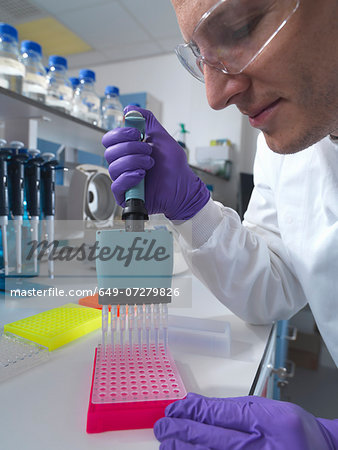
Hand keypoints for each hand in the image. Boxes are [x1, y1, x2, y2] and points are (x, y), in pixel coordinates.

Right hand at [102, 106, 209, 220]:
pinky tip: (141, 175)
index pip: (109, 139)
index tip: (137, 134)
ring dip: (134, 162)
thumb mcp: (161, 137)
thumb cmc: (174, 166)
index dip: (120, 134)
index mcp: (128, 150)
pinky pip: (117, 185)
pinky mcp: (125, 195)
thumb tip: (129, 109)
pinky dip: (129, 177)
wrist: (183, 186)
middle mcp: (123, 164)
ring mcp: (123, 180)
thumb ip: (146, 121)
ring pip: (113, 167)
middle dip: (131, 148)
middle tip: (148, 151)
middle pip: (109, 152)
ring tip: (150, 164)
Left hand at [154, 393, 337, 448]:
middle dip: (181, 432)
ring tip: (166, 444)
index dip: (191, 412)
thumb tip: (194, 404)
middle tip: (163, 427)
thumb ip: (230, 408)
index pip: (219, 416)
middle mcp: (263, 448)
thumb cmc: (292, 429)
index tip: (174, 409)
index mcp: (268, 422)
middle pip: (211, 440)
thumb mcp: (265, 408)